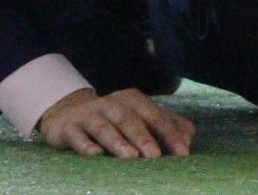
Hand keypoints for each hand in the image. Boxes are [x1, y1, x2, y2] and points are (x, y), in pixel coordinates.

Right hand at [36, 87, 194, 157]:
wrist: (69, 115)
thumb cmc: (116, 121)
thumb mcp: (141, 119)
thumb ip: (168, 126)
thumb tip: (188, 140)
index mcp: (134, 100)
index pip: (156, 116)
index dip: (171, 134)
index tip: (183, 153)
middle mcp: (111, 104)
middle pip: (130, 119)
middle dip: (144, 137)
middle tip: (156, 156)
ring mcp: (89, 115)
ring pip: (104, 128)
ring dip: (118, 142)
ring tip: (131, 157)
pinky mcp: (69, 128)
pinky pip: (78, 137)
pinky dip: (86, 146)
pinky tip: (95, 155)